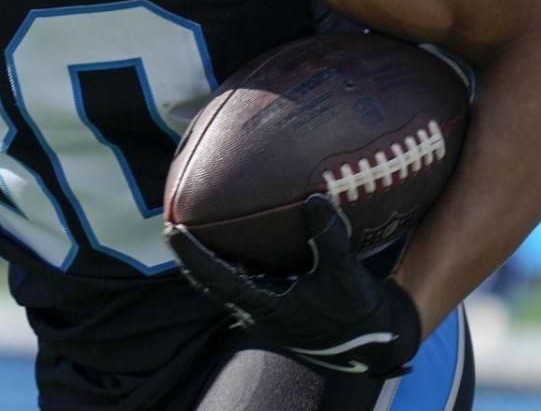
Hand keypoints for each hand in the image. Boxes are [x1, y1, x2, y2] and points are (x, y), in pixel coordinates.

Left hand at [165, 196, 421, 377]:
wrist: (370, 341)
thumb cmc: (356, 311)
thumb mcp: (344, 275)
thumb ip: (329, 238)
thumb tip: (315, 199)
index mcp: (264, 307)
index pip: (215, 277)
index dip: (191, 254)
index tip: (171, 229)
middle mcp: (255, 310)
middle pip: (207, 280)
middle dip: (187, 253)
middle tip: (170, 219)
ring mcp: (261, 310)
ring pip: (221, 281)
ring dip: (204, 256)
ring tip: (191, 224)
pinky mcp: (271, 305)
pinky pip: (239, 279)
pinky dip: (228, 258)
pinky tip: (232, 237)